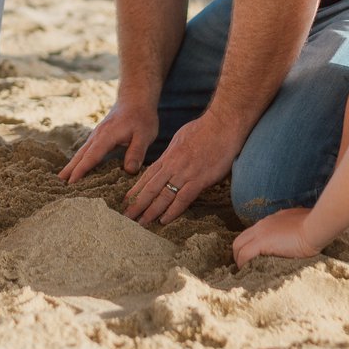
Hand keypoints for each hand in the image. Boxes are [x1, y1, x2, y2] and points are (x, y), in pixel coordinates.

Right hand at [59, 98, 158, 183]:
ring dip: (71, 165)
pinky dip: (79, 160)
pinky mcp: (99, 136)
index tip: (71, 183)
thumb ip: (136, 152)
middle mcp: (97, 136)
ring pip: (81, 152)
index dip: (81, 170)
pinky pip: (86, 150)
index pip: (91, 156)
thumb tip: (129, 171)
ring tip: (62, 180)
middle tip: (58, 185)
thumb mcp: (144, 135)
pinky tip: (77, 168)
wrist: (135, 98)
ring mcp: (96, 135)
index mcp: (107, 136)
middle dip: (69, 170)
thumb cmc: (141, 117)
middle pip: (80, 155)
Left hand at [122, 109, 243, 225]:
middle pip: (151, 188)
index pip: (147, 177)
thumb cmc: (204, 129)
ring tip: (141, 223)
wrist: (222, 124)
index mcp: (168, 157)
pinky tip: (164, 220)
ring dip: (151, 211)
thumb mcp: (181, 138)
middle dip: (137, 204)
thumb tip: (168, 161)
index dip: (136, 190)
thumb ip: (173, 153)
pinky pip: (183, 198)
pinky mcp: (199, 179)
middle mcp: (173, 166)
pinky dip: (173, 210)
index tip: (126, 201)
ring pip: (163, 195)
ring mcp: (185, 173)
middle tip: (127, 217)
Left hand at [232, 207, 317, 266]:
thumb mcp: (299, 224)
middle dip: (238, 254)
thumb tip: (295, 239)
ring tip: (244, 273)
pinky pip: (245, 254)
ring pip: (238, 246)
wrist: (315, 227)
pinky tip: (246, 272)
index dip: (248, 246)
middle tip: (244, 268)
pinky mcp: (262, 242)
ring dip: (239, 260)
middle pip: (240, 239)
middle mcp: (262, 225)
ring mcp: (260, 233)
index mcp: (270, 221)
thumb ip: (291, 230)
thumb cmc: (313, 227)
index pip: (251, 233)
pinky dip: (242, 263)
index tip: (251, 258)